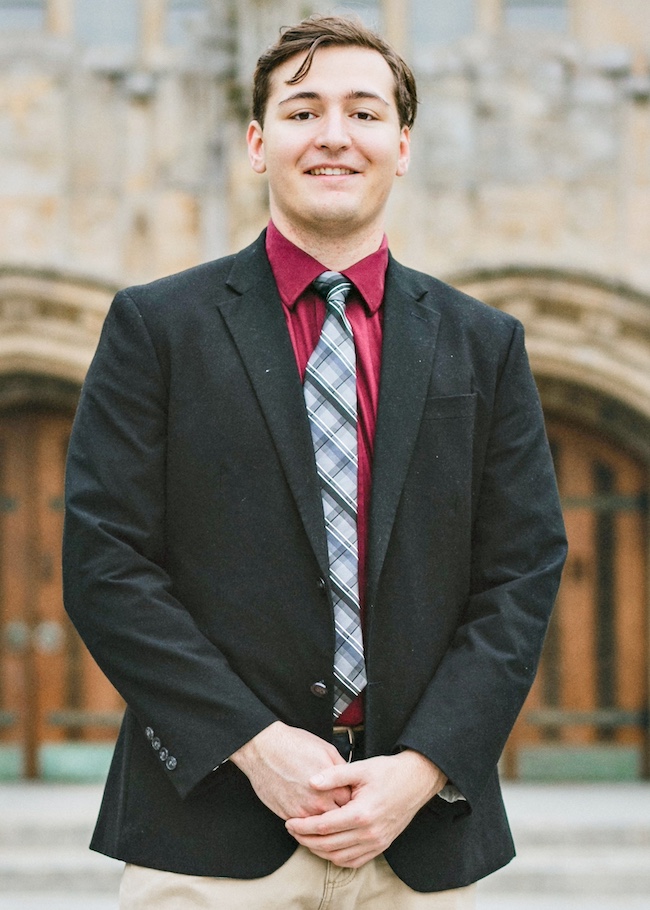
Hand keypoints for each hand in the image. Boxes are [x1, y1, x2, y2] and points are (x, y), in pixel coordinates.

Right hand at [229, 721, 351, 819]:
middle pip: (339, 819)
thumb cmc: (294, 745)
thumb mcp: (327, 750)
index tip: (349, 797)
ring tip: (323, 810)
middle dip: (341, 814)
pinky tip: (310, 814)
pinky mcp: (288, 816)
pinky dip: (309, 823)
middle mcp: (319, 802)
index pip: (352, 803)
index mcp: (332, 785)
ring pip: (322, 827)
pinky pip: (305, 828)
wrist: (264, 749)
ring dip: (324, 821)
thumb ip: (342, 769)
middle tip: (338, 807)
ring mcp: (303, 812)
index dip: (352, 800)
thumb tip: (351, 781)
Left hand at [285, 750, 446, 867]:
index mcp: (362, 813)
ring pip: (340, 857)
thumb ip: (334, 775)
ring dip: (319, 851)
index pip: (324, 826)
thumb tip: (311, 781)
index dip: (303, 826)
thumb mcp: (360, 768)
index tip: (289, 821)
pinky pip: (355, 861)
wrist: (416, 781)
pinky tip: (327, 849)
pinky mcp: (381, 845)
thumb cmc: (388, 772)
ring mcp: (377, 842)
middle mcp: (369, 833)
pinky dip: (337, 859)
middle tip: (292, 830)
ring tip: (306, 839)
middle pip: (328, 845)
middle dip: (306, 839)